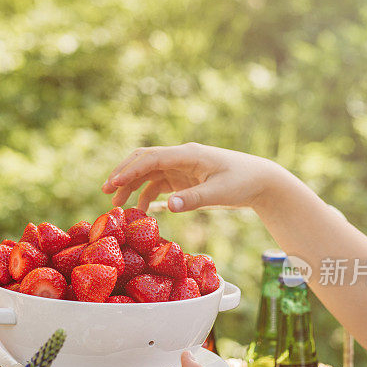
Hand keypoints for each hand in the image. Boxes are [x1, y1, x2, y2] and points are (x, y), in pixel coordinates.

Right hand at [102, 143, 284, 211]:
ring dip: (132, 187)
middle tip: (105, 192)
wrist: (260, 181)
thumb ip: (193, 200)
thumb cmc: (243, 183)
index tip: (111, 184)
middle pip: (143, 161)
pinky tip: (141, 211)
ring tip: (118, 206)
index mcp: (187, 155)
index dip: (129, 170)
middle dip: (123, 174)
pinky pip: (158, 184)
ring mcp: (181, 167)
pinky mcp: (184, 178)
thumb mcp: (219, 193)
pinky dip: (147, 196)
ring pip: (148, 173)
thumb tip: (168, 207)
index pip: (151, 159)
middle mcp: (181, 157)